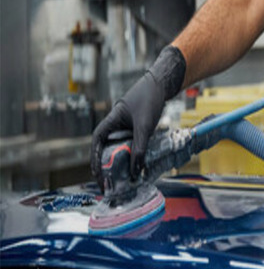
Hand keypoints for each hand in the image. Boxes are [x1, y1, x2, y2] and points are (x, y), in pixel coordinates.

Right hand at [90, 46, 185, 184]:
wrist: (163, 83)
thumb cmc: (150, 99)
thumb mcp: (145, 126)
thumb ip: (140, 148)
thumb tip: (136, 172)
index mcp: (110, 121)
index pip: (97, 142)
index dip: (94, 160)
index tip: (97, 175)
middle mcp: (116, 125)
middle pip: (106, 148)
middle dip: (106, 166)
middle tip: (109, 185)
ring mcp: (126, 127)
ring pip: (120, 148)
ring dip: (121, 163)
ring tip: (122, 181)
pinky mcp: (136, 129)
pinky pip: (131, 145)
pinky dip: (132, 156)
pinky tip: (137, 167)